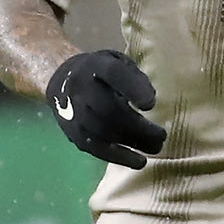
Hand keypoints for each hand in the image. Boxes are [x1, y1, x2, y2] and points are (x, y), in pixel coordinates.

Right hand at [45, 49, 166, 168]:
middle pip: (108, 109)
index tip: (150, 104)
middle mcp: (81, 88)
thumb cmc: (100, 72)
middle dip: (137, 126)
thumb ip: (135, 77)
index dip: (132, 88)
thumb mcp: (118, 62)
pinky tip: (139, 161)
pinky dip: (120, 157)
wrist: (61, 82)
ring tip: (155, 147)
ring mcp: (74, 113)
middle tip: (161, 136)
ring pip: (104, 132)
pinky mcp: (74, 134)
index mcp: (95, 65)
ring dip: (133, 142)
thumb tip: (150, 100)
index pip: (113, 73)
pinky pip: (97, 149)